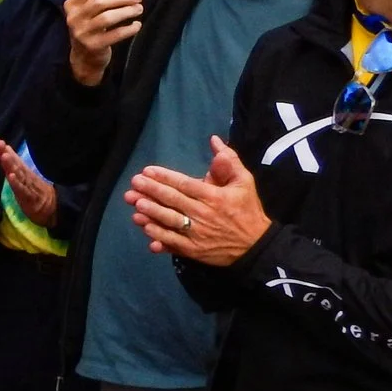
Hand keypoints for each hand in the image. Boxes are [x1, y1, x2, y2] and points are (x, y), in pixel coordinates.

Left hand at [0, 138, 59, 227]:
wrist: (53, 207)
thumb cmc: (36, 191)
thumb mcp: (25, 177)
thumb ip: (16, 164)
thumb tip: (6, 151)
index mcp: (24, 172)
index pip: (14, 159)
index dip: (5, 150)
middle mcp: (26, 177)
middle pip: (15, 164)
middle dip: (6, 153)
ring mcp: (28, 186)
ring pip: (19, 174)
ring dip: (11, 165)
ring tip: (4, 156)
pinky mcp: (29, 197)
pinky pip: (22, 189)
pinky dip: (17, 182)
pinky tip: (11, 176)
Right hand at [65, 0, 144, 86]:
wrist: (83, 56)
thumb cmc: (87, 26)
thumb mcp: (81, 7)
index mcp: (71, 5)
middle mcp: (73, 18)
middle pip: (100, 2)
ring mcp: (82, 33)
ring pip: (107, 18)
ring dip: (127, 11)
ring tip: (139, 8)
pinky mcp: (93, 46)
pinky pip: (114, 35)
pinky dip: (128, 29)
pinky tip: (137, 25)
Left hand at [128, 135, 269, 265]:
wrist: (258, 246)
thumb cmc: (248, 210)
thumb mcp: (245, 182)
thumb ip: (229, 162)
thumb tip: (214, 140)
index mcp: (214, 197)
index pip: (185, 184)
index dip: (165, 177)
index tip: (147, 171)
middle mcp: (203, 214)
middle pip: (173, 200)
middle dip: (152, 191)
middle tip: (134, 183)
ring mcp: (197, 233)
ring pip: (170, 220)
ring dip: (151, 212)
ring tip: (135, 203)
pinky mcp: (194, 250)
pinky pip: (173, 242)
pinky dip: (158, 236)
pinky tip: (146, 228)